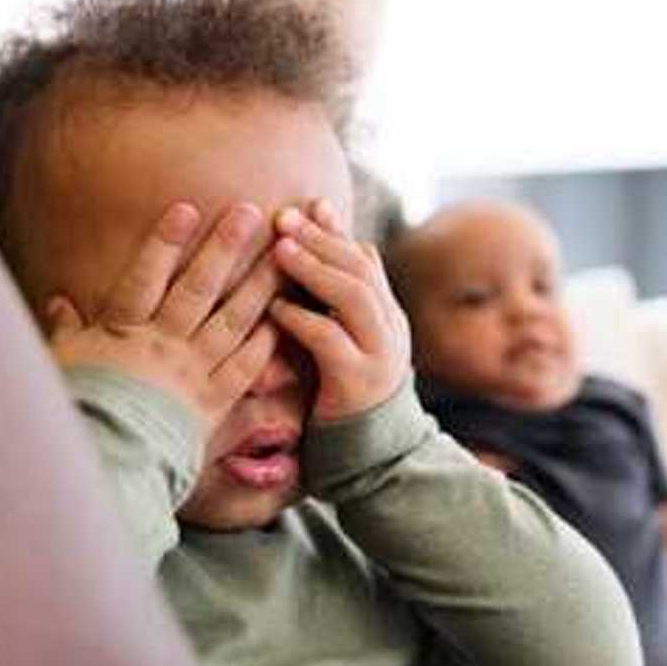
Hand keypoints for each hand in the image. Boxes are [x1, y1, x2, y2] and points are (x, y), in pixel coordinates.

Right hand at [44, 202, 281, 431]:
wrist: (105, 459)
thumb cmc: (77, 412)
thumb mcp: (62, 366)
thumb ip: (65, 331)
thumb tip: (56, 303)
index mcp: (123, 332)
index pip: (145, 276)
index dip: (165, 241)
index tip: (186, 208)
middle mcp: (164, 344)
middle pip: (199, 287)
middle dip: (225, 247)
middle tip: (250, 213)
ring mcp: (192, 372)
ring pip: (232, 320)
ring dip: (258, 285)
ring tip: (281, 257)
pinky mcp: (213, 404)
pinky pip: (245, 367)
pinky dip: (265, 344)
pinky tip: (283, 319)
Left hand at [267, 199, 410, 421]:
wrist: (378, 461)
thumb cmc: (345, 401)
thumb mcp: (343, 347)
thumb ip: (329, 310)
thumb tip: (300, 263)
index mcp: (387, 316)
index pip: (366, 259)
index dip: (338, 230)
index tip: (309, 204)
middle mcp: (390, 329)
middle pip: (361, 268)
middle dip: (322, 238)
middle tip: (284, 217)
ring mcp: (379, 355)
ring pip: (353, 297)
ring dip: (315, 269)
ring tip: (281, 249)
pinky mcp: (358, 384)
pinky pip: (331, 341)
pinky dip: (303, 320)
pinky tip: (276, 309)